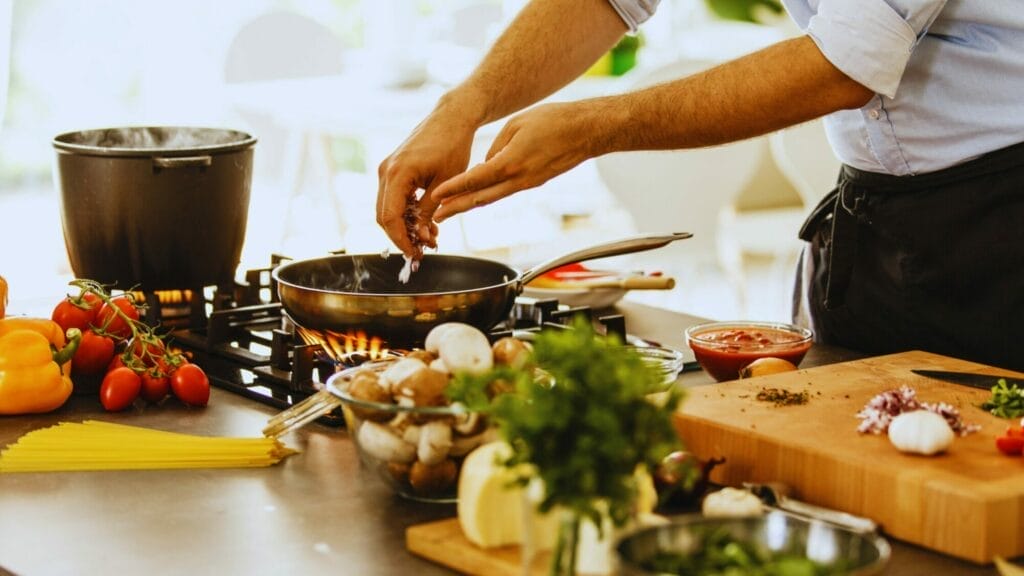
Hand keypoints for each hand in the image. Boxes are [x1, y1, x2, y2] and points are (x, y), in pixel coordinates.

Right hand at [376, 107, 476, 257]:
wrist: (452, 118)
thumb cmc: (453, 146)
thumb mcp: (446, 184)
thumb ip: (430, 211)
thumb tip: (421, 237)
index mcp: (397, 173)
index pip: (390, 217)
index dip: (401, 240)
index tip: (415, 255)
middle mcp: (386, 171)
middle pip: (384, 216)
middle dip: (402, 236)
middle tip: (423, 250)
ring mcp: (387, 169)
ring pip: (387, 208)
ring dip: (405, 226)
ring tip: (430, 237)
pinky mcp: (393, 169)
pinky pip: (393, 198)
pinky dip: (406, 213)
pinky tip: (425, 222)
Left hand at [431, 101, 604, 221]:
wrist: (587, 131)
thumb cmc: (554, 121)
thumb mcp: (517, 124)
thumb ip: (496, 146)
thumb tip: (485, 165)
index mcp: (511, 163)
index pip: (475, 179)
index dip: (453, 189)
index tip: (435, 196)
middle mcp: (519, 179)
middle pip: (480, 198)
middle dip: (456, 208)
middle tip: (436, 217)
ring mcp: (528, 184)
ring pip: (493, 198)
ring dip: (470, 205)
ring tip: (450, 211)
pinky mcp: (534, 182)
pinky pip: (506, 191)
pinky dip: (488, 195)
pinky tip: (476, 196)